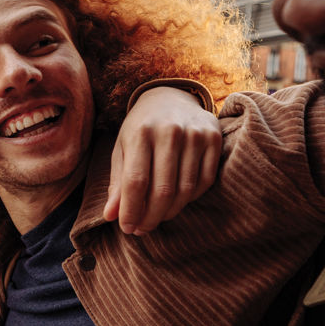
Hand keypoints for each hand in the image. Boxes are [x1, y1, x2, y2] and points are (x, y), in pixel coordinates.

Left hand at [104, 87, 220, 233]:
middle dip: (150, 217)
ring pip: (185, 190)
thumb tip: (110, 216)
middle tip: (142, 229)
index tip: (127, 228)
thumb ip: (117, 183)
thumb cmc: (141, 128)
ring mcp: (195, 134)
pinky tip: (177, 202)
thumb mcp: (122, 149)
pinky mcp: (214, 138)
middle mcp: (170, 131)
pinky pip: (205, 181)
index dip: (131, 210)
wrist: (170, 96)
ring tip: (156, 218)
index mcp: (141, 132)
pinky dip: (190, 198)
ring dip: (169, 212)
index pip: (135, 181)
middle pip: (162, 190)